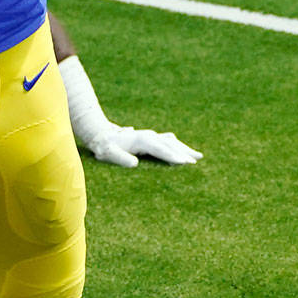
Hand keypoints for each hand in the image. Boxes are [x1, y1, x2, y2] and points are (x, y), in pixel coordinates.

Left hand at [84, 126, 202, 168]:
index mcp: (142, 140)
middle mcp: (149, 136)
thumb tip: (135, 164)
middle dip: (184, 152)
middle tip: (197, 161)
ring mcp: (150, 136)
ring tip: (197, 156)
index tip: (185, 163)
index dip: (173, 156)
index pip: (161, 149)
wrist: (99, 134)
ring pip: (171, 142)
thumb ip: (121, 158)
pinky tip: (183, 152)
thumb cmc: (104, 147)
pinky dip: (177, 147)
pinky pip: (167, 142)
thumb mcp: (108, 153)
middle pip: (170, 144)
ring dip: (184, 148)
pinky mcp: (149, 138)